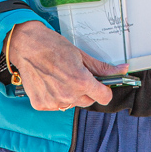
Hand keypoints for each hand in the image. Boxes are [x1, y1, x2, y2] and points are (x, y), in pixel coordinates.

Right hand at [7, 21, 124, 111]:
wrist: (27, 46)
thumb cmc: (53, 46)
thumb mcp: (81, 55)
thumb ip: (102, 68)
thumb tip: (123, 70)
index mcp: (81, 82)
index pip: (104, 98)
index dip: (104, 91)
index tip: (101, 87)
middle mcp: (68, 95)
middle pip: (88, 101)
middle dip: (86, 91)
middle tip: (76, 75)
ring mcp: (54, 102)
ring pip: (71, 104)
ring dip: (70, 94)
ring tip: (60, 77)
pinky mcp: (41, 105)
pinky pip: (56, 105)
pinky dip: (55, 97)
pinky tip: (49, 83)